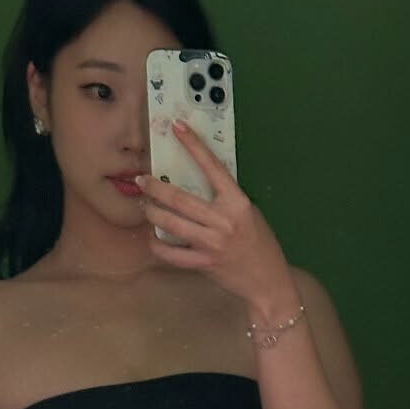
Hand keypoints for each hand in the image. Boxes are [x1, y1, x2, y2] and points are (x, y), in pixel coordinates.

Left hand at [136, 119, 294, 315]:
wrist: (267, 280)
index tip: (177, 128)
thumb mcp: (248, 214)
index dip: (194, 145)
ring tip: (145, 206)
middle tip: (142, 180)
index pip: (212, 167)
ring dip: (152, 212)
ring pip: (171, 223)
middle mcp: (223, 221)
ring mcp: (212, 243)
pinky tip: (153, 238)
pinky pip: (171, 253)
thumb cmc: (259, 243)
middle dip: (155, 187)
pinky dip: (158, 245)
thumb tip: (197, 184)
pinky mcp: (203, 263)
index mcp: (237, 203)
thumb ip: (225, 200)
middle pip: (179, 198)